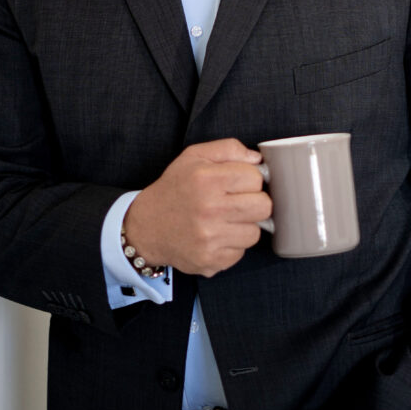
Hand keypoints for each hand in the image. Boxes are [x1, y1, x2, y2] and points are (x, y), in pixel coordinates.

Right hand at [122, 139, 270, 277]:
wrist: (146, 227)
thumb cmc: (174, 188)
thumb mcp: (194, 156)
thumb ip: (229, 149)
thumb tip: (257, 159)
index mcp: (207, 179)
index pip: (256, 178)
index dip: (250, 179)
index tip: (239, 182)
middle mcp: (209, 209)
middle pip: (263, 207)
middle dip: (255, 202)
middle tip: (238, 201)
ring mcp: (210, 238)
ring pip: (255, 232)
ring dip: (244, 225)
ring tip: (225, 219)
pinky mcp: (210, 260)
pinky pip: (240, 252)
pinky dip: (232, 245)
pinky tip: (217, 235)